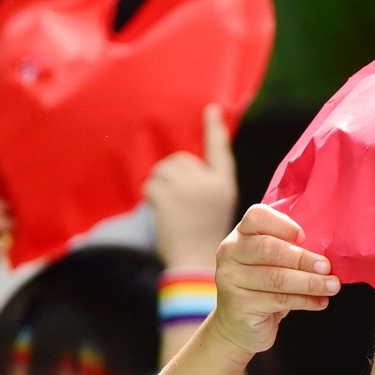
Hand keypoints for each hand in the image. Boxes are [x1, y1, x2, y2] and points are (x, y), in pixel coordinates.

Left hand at [145, 108, 238, 268]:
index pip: (219, 151)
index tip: (211, 110)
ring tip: (168, 207)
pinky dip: (151, 196)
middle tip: (174, 200)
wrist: (194, 265)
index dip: (214, 130)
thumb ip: (203, 187)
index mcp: (223, 186)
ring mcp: (188, 189)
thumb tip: (178, 167)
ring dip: (159, 185)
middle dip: (172, 175)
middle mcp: (208, 183)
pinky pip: (152, 184)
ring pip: (164, 170)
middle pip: (181, 160)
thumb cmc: (202, 241)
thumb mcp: (214, 210)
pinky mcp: (169, 197)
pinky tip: (159, 213)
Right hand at [213, 203, 337, 358]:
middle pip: (268, 248)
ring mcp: (230, 280)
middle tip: (327, 267)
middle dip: (302, 258)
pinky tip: (321, 302)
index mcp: (240, 235)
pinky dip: (304, 300)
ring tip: (332, 286)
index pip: (257, 216)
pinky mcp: (239, 305)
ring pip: (276, 277)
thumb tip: (326, 253)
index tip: (304, 237)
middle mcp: (230, 253)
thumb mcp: (270, 265)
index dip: (283, 224)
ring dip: (309, 282)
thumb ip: (288, 252)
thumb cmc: (261, 290)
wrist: (237, 328)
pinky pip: (278, 300)